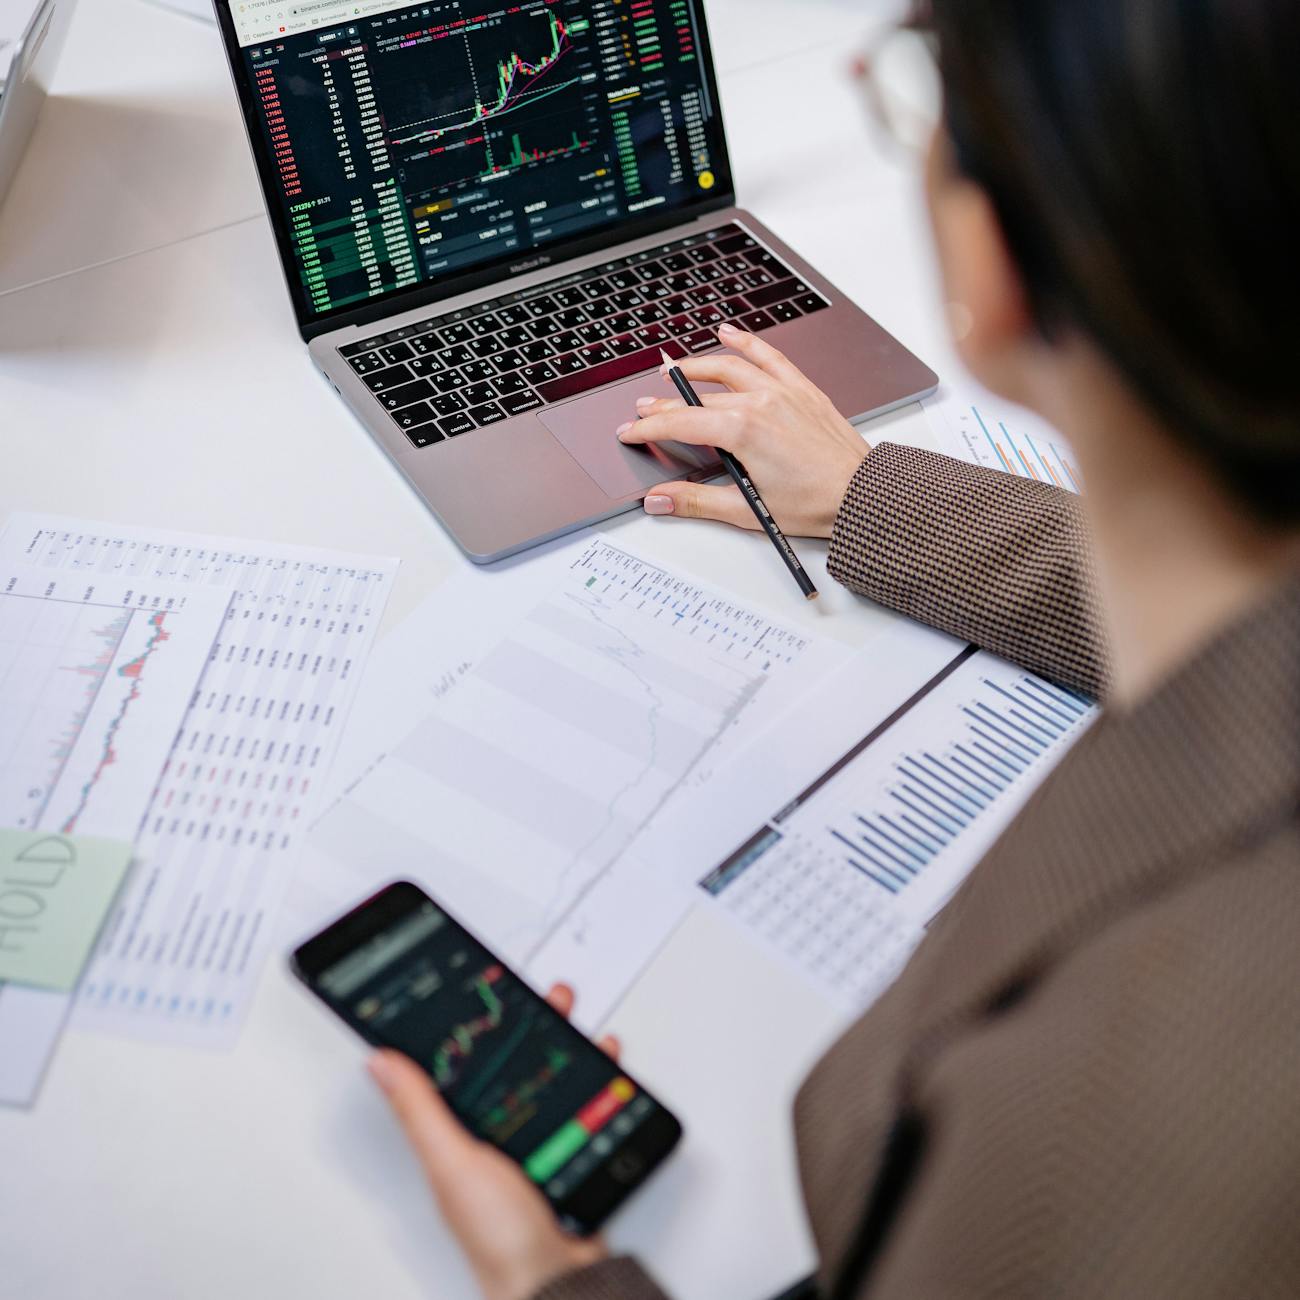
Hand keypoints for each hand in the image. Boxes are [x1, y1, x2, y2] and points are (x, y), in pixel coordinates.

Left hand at [368, 984, 619, 1299]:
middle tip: (542, 993)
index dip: (466, 1024)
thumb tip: (380, 1063)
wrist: (559, 1284)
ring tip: (572, 1015)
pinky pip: (582, 1103)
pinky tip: (604, 1061)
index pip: (455, 1067)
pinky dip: (597, 1077)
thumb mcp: (453, 1162)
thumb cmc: (498, 1240)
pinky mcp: (568, 1154)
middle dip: (528, 1022)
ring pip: (547, 1076)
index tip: (474, 988)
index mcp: (456, 1136)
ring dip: (563, 1041)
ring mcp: (533, 1145)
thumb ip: (421, 1110)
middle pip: (508, 1063)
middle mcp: (492, 1137)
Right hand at [618, 322, 870, 537]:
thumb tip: (660, 499)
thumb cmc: (815, 503)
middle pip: (699, 396)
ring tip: (675, 369)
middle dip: (666, 403)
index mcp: (742, 431)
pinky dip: (747, 341)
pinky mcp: (802, 389)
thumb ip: (696, 500)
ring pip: (729, 367)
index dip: (649, 427)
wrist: (861, 494)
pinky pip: (769, 355)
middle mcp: (760, 402)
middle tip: (646, 409)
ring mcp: (782, 391)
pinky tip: (729, 333)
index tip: (631, 432)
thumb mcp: (747, 509)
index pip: (680, 423)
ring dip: (697, 365)